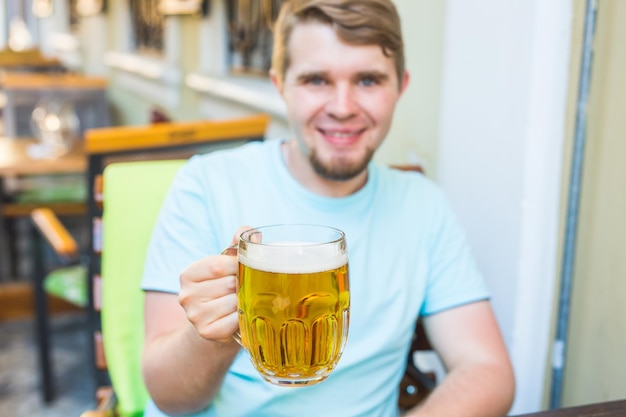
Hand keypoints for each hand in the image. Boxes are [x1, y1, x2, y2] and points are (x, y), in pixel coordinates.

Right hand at [178, 226, 250, 342]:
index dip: (238, 266)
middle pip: (229, 284)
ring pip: (234, 302)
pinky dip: (242, 317)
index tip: (244, 268)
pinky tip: (239, 315)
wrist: (215, 322)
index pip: (218, 265)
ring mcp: (195, 316)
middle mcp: (186, 295)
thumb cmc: (223, 286)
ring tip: (241, 301)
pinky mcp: (207, 332)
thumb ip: (237, 245)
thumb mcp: (226, 263)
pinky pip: (235, 320)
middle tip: (245, 287)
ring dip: (244, 301)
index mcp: (188, 274)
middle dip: (243, 284)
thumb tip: (254, 235)